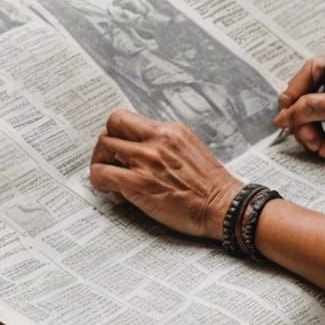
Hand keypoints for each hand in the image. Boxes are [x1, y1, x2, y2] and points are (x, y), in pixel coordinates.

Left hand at [89, 108, 242, 240]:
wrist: (224, 206)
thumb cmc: (211, 185)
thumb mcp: (190, 149)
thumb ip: (165, 144)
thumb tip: (142, 148)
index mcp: (169, 131)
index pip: (126, 118)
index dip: (116, 132)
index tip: (118, 147)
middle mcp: (156, 140)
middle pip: (110, 127)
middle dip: (104, 146)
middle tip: (109, 162)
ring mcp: (146, 160)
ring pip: (103, 149)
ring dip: (100, 164)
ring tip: (111, 181)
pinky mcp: (138, 183)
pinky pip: (102, 175)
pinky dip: (100, 183)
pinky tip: (115, 194)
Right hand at [274, 58, 324, 162]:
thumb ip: (313, 106)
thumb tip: (286, 113)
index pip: (305, 75)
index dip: (293, 94)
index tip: (288, 114)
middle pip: (302, 101)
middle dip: (303, 123)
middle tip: (311, 139)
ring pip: (308, 119)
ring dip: (311, 136)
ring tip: (322, 147)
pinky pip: (318, 131)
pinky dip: (320, 142)